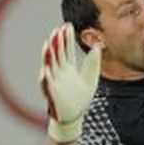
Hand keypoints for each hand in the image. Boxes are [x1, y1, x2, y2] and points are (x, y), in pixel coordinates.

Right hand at [38, 22, 100, 143]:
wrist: (74, 118)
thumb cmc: (80, 99)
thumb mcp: (90, 79)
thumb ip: (93, 64)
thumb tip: (98, 47)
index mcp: (68, 68)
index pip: (66, 50)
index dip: (66, 38)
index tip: (67, 26)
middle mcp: (59, 73)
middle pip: (57, 55)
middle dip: (57, 43)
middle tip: (57, 29)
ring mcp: (54, 83)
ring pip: (50, 66)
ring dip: (48, 56)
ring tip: (48, 44)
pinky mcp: (52, 95)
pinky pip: (47, 86)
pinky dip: (46, 78)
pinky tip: (45, 70)